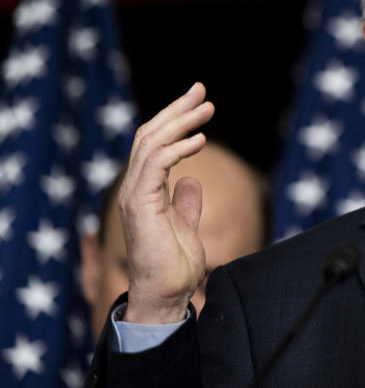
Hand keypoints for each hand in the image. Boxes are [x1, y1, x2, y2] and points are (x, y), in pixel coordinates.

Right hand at [118, 83, 214, 323]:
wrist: (167, 295)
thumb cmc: (174, 266)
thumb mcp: (186, 226)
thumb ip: (186, 204)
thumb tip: (192, 182)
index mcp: (144, 189)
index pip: (154, 143)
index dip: (174, 119)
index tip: (199, 102)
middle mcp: (134, 188)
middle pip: (150, 135)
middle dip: (177, 110)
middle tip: (201, 91)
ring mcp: (135, 196)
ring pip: (151, 144)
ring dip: (180, 122)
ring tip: (206, 109)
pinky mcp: (142, 206)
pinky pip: (156, 165)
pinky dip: (177, 148)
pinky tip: (199, 139)